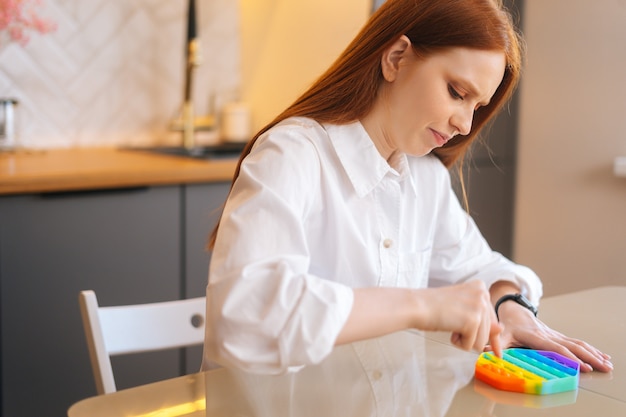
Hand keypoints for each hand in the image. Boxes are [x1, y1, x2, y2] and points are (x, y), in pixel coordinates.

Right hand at [416, 281, 501, 355]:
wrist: (416, 306)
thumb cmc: (432, 307)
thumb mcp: (462, 309)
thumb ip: (482, 319)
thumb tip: (501, 329)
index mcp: (480, 288)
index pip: (492, 318)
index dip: (492, 336)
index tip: (497, 351)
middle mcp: (483, 294)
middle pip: (488, 332)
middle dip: (470, 335)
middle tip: (452, 323)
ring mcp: (479, 307)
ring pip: (481, 342)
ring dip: (464, 340)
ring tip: (449, 324)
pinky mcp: (473, 321)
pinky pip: (471, 346)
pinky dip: (458, 343)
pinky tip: (449, 330)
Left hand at [491, 301, 612, 372]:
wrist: (513, 309)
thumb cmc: (507, 323)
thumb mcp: (500, 332)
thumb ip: (496, 342)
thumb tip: (489, 352)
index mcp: (534, 335)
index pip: (554, 347)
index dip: (568, 357)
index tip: (580, 366)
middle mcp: (547, 334)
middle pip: (571, 345)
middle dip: (587, 357)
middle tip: (602, 367)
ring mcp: (554, 334)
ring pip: (577, 343)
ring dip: (593, 353)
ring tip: (607, 363)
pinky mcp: (558, 335)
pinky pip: (576, 342)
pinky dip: (590, 349)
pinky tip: (601, 356)